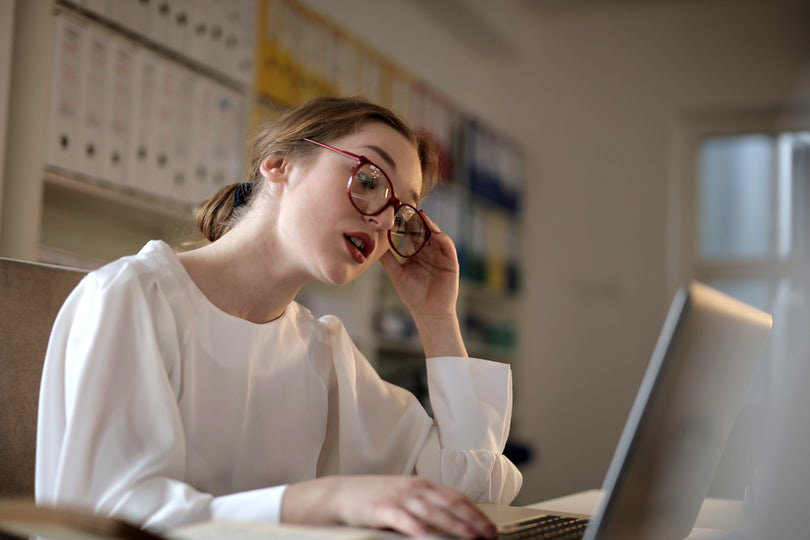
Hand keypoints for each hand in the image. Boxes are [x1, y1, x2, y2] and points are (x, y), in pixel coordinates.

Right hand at [281, 475, 495, 538]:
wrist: (340, 494)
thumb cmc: (373, 498)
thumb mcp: (404, 495)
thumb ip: (425, 503)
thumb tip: (450, 517)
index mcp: (422, 484)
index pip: (456, 497)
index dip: (475, 511)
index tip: (490, 525)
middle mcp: (415, 488)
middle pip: (450, 504)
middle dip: (472, 521)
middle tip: (488, 535)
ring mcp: (400, 497)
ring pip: (433, 512)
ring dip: (454, 526)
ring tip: (469, 537)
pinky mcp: (383, 508)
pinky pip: (404, 519)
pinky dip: (418, 529)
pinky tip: (427, 538)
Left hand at [380, 212, 458, 319]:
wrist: (429, 311)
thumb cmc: (412, 295)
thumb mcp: (397, 274)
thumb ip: (388, 259)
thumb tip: (375, 245)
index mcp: (416, 254)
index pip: (410, 235)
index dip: (404, 225)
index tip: (394, 213)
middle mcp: (428, 251)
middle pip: (422, 231)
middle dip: (415, 220)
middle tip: (405, 208)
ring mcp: (440, 255)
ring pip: (434, 234)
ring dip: (428, 224)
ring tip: (419, 215)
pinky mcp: (451, 260)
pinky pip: (447, 244)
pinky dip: (441, 237)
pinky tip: (433, 231)